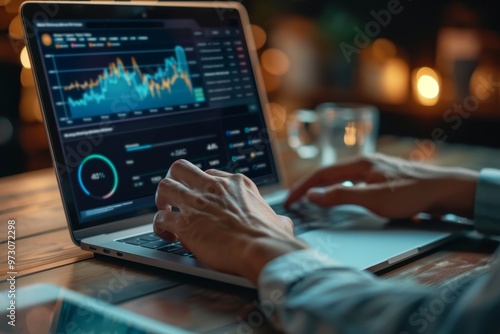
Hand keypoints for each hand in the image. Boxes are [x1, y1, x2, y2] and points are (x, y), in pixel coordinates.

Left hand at [154, 159, 307, 283]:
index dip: (203, 186)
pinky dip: (159, 226)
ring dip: (161, 199)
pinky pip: (160, 218)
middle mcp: (214, 188)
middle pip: (181, 168)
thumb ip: (276, 218)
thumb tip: (281, 223)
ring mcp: (198, 204)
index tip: (202, 199)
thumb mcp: (279, 220)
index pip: (210, 173)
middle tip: (175, 197)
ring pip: (165, 186)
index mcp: (236, 184)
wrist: (261, 248)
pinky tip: (167, 236)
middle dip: (175, 180)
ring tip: (166, 211)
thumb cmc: (272, 237)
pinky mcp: (186, 224)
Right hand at [285, 154, 478, 218]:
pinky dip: (337, 189)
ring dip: (323, 187)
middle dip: (309, 186)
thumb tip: (312, 195)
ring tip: (310, 198)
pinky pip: (351, 181)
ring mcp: (374, 169)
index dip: (302, 187)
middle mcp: (365, 162)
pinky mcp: (383, 177)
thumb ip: (340, 196)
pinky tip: (339, 196)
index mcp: (359, 164)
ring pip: (340, 177)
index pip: (321, 174)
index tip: (289, 200)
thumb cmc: (411, 194)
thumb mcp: (372, 198)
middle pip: (328, 173)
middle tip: (294, 200)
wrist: (445, 189)